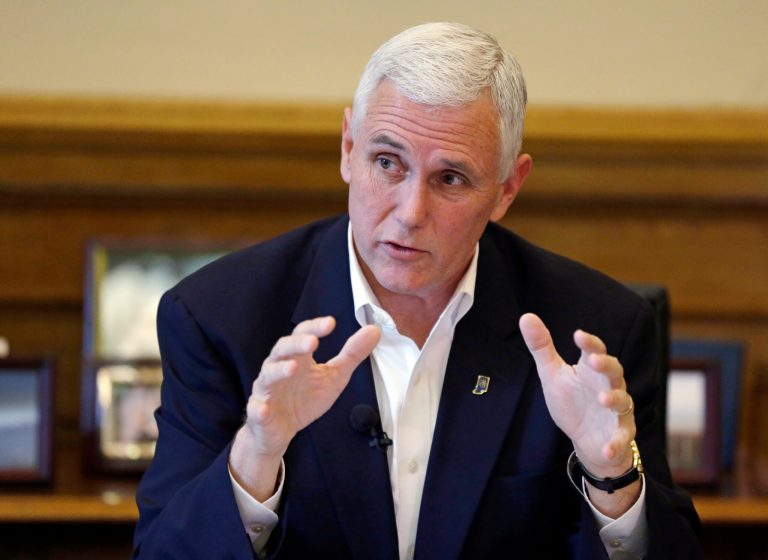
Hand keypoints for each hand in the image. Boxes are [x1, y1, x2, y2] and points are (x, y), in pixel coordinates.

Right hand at [230, 316, 379, 498]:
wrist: (280, 431)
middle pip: (282, 350)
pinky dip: (259, 408)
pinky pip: (256, 409)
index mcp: (297, 357)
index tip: (331, 323)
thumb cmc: (304, 398)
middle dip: (296, 344)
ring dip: (279, 371)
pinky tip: (264, 409)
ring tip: (293, 368)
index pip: (302, 335)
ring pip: (268, 376)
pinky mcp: (259, 413)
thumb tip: (373, 330)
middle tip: (312, 342)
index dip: (314, 327)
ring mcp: (267, 390)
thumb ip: (352, 354)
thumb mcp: (334, 376)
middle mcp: (278, 368)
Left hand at [519, 313, 634, 476]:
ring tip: (603, 398)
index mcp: (591, 370)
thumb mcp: (552, 374)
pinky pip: (621, 438)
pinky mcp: (620, 434)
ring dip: (614, 399)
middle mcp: (609, 386)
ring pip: (622, 401)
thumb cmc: (572, 401)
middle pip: (614, 372)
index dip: (589, 343)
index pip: (594, 351)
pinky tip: (606, 448)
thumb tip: (526, 316)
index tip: (578, 335)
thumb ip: (542, 347)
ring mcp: (617, 410)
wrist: (586, 439)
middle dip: (606, 365)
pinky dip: (616, 444)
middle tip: (593, 360)